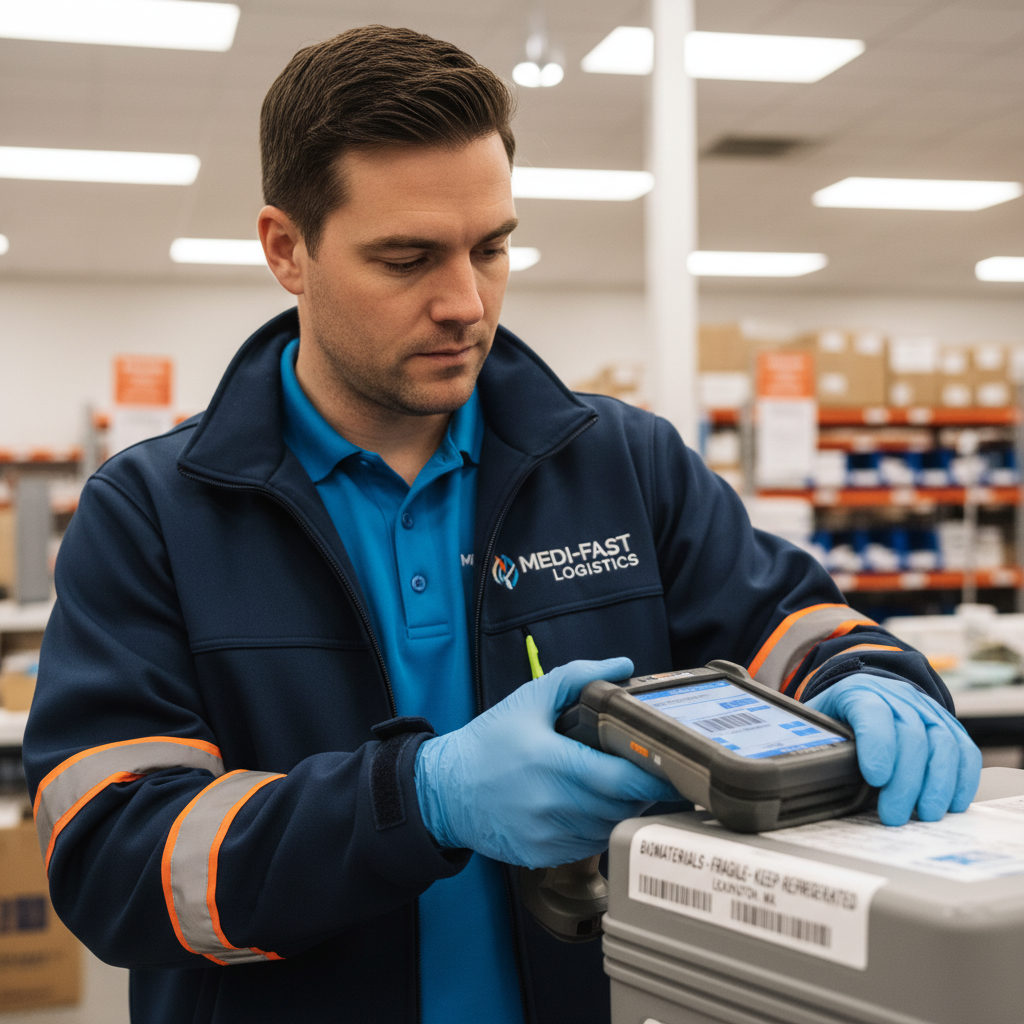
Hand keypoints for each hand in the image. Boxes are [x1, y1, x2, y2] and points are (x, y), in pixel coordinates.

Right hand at [414, 658, 677, 867]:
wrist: (446, 789)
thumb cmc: (489, 742)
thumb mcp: (530, 698)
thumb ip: (579, 677)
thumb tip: (623, 665)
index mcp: (550, 762)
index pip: (619, 778)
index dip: (651, 775)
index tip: (669, 764)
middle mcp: (551, 804)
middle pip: (621, 806)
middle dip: (641, 790)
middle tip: (647, 770)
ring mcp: (547, 835)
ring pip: (608, 828)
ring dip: (622, 809)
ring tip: (618, 786)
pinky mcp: (544, 856)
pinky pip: (588, 845)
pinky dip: (598, 826)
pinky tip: (591, 806)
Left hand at [806, 673, 980, 825]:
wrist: (867, 694)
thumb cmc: (839, 718)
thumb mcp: (820, 725)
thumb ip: (821, 745)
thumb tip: (814, 778)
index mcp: (860, 692)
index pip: (872, 712)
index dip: (877, 745)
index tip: (875, 778)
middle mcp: (898, 696)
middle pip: (911, 735)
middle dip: (905, 781)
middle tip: (893, 815)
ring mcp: (927, 710)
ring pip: (943, 743)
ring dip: (937, 784)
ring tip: (924, 815)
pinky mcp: (949, 726)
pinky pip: (965, 750)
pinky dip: (962, 779)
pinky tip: (951, 804)